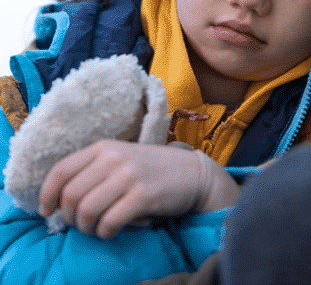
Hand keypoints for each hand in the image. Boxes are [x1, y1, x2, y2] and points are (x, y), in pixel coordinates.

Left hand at [39, 140, 240, 239]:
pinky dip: (106, 233)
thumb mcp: (122, 160)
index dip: (47, 194)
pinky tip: (114, 231)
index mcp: (104, 147)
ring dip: (87, 229)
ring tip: (99, 228)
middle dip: (70, 218)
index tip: (48, 211)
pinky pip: (109, 222)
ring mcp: (129, 175)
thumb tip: (60, 201)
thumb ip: (94, 171)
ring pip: (86, 211)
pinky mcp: (143, 195)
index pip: (61, 170)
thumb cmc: (153, 170)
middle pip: (70, 195)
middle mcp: (114, 157)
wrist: (194, 174)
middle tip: (82, 224)